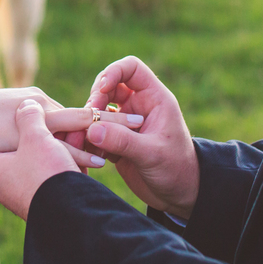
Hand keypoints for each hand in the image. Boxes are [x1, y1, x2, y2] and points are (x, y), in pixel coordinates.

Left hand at [0, 100, 91, 219]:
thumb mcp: (35, 136)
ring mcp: (23, 195)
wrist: (69, 215)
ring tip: (75, 136)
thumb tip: (27, 104)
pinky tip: (80, 157)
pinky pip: (50, 178)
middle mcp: (3, 184)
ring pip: (36, 165)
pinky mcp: (43, 201)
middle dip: (36, 137)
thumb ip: (29, 116)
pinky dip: (62, 165)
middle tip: (52, 125)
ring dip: (54, 148)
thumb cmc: (44, 173)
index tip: (0, 126)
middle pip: (13, 153)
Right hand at [78, 56, 199, 217]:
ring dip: (89, 122)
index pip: (131, 68)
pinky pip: (96, 131)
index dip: (113, 72)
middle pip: (108, 86)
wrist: (179, 196)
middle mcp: (139, 106)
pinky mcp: (117, 140)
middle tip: (88, 119)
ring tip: (83, 140)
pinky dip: (88, 139)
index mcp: (154, 99)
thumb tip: (91, 128)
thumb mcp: (151, 155)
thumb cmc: (176, 171)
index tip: (101, 90)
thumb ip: (123, 141)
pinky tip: (89, 153)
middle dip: (95, 100)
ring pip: (99, 110)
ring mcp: (127, 123)